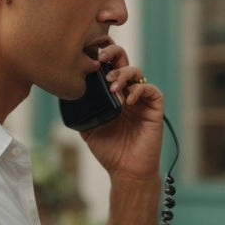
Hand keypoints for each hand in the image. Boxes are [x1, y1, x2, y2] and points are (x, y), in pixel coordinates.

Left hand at [79, 43, 164, 182]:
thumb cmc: (109, 151)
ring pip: (137, 73)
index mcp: (113, 94)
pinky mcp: (155, 108)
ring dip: (123, 74)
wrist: (126, 170)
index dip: (102, 57)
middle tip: (100, 58)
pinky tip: (127, 101)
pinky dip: (139, 91)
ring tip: (112, 85)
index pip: (109, 67)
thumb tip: (69, 92)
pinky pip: (151, 90)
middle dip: (113, 53)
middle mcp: (128, 93)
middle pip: (124, 61)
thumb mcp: (89, 127)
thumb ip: (83, 110)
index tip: (88, 57)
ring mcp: (142, 100)